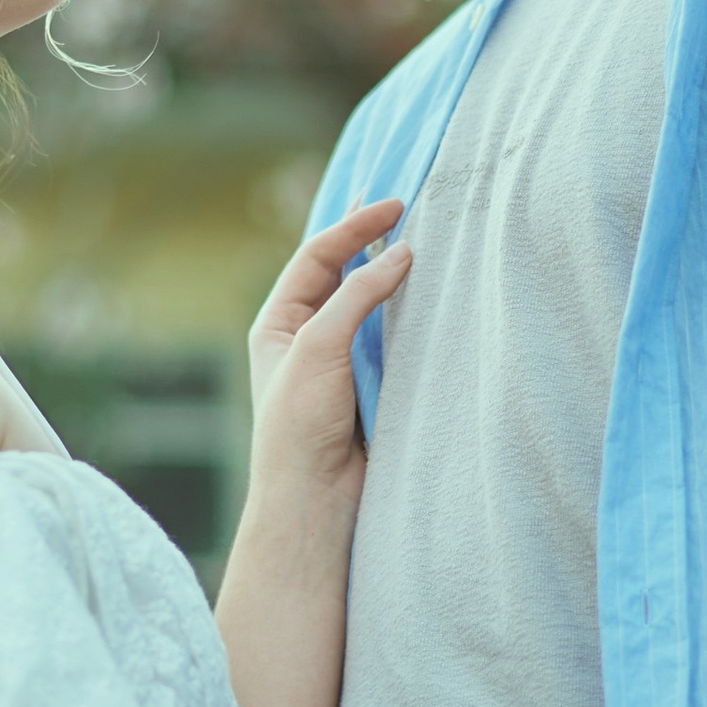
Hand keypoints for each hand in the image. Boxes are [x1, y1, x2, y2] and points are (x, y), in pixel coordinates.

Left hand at [242, 198, 409, 504]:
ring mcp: (340, 361)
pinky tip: (429, 299)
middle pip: (342, 274)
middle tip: (406, 206)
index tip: (393, 206)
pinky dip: (409, 315)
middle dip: (371, 241)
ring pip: (370, 305)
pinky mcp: (370, 385)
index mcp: (277, 323)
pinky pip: (391, 338)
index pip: (316, 258)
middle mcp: (306, 337)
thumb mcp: (319, 347)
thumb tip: (401, 254)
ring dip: (394, 277)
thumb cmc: (300, 426)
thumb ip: (358, 296)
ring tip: (424, 243)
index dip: (353, 227)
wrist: (317, 499)